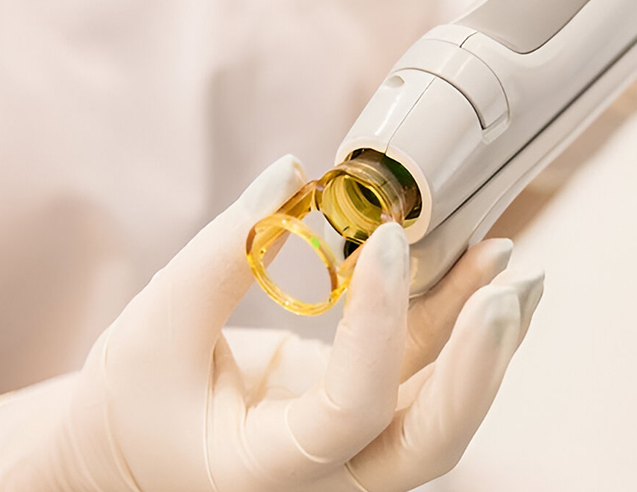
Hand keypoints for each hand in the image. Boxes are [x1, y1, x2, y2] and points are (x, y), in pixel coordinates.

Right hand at [0, 156, 542, 491]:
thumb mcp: (156, 329)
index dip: (376, 327)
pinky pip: (419, 368)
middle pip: (430, 443)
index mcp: (266, 473)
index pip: (349, 413)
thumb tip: (293, 175)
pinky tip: (485, 271)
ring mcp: (353, 446)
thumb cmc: (131, 403)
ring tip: (509, 263)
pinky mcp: (362, 407)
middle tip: (507, 288)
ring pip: (439, 406)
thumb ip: (224, 254)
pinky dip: (453, 320)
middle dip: (478, 367)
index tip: (382, 238)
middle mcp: (327, 476)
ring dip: (482, 335)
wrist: (127, 452)